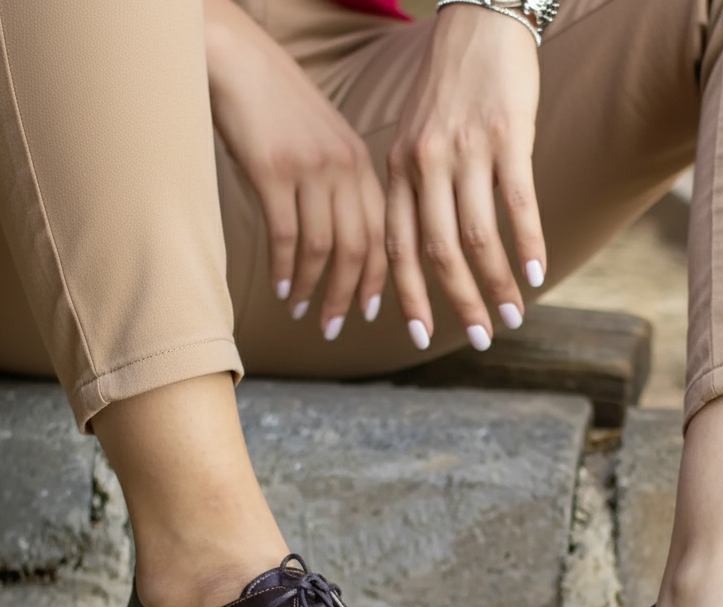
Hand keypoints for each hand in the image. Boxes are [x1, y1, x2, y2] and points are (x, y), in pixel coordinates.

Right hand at [204, 0, 385, 337]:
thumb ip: (337, 185)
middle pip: (359, 248)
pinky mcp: (274, 170)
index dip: (378, 278)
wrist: (237, 58)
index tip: (369, 310)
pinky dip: (284, 268)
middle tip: (334, 326)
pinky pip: (286, 235)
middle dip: (349, 296)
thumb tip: (338, 242)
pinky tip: (280, 287)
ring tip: (302, 311)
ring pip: (324, 248)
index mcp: (362, 163)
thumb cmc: (276, 106)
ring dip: (313, 288)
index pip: (381, 233)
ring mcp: (311, 169)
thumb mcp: (323, 142)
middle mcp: (345, 168)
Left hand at [386, 6, 545, 350]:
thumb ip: (418, 191)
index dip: (408, 298)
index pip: (398, 248)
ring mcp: (466, 151)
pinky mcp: (507, 136)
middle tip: (480, 340)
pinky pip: (517, 203)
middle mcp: (425, 164)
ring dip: (496, 283)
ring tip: (514, 316)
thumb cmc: (451, 90)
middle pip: (438, 251)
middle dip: (459, 303)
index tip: (420, 337)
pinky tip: (537, 273)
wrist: (479, 21)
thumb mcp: (416, 140)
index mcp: (399, 171)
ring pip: (477, 235)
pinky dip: (528, 243)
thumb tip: (432, 252)